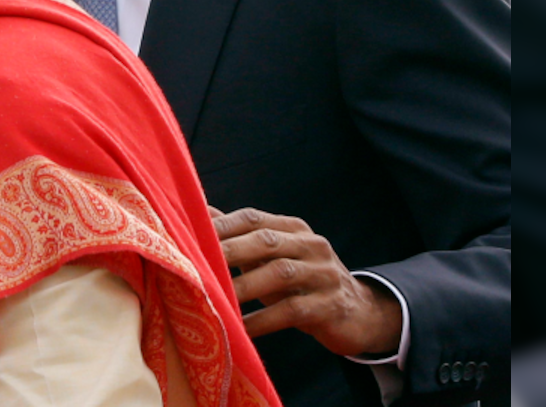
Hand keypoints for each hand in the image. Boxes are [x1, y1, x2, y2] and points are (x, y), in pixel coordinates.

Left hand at [210, 207, 401, 357]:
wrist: (359, 313)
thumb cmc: (302, 282)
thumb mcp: (273, 258)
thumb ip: (240, 239)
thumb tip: (199, 216)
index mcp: (292, 228)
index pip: (252, 218)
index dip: (221, 225)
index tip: (187, 234)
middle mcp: (310, 244)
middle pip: (264, 241)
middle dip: (227, 251)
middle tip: (194, 264)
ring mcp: (324, 273)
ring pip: (279, 273)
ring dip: (243, 286)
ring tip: (214, 298)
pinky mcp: (331, 305)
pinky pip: (293, 311)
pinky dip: (263, 320)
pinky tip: (241, 329)